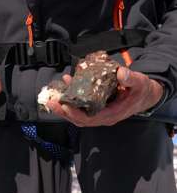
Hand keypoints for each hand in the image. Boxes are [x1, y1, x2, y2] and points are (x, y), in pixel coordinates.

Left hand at [45, 67, 163, 126]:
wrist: (143, 95)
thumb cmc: (140, 90)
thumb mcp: (140, 83)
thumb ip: (132, 79)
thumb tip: (121, 73)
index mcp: (112, 114)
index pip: (91, 119)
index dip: (76, 114)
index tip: (64, 106)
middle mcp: (102, 116)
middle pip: (79, 119)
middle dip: (63, 112)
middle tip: (50, 102)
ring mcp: (97, 113)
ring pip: (77, 114)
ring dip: (63, 105)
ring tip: (51, 95)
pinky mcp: (94, 107)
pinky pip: (79, 106)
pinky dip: (70, 98)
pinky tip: (65, 84)